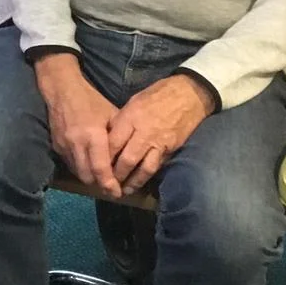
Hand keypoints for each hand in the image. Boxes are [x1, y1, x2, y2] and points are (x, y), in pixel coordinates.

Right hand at [34, 52, 121, 197]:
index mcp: (93, 135)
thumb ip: (118, 137)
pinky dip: (80, 168)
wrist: (62, 90)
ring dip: (90, 178)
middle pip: (88, 177)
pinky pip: (70, 165)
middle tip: (111, 187)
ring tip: (101, 177)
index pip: (101, 169)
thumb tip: (128, 156)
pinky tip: (88, 164)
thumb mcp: (111, 115)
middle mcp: (77, 144)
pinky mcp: (56, 146)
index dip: (109, 184)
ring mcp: (64, 146)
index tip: (118, 193)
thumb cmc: (91, 100)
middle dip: (100, 185)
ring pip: (78, 173)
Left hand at [107, 74, 214, 192]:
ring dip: (132, 182)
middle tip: (107, 184)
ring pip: (143, 168)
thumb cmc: (158, 94)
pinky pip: (157, 166)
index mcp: (131, 118)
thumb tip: (109, 136)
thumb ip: (122, 120)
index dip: (103, 158)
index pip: (113, 143)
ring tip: (123, 190)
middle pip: (126, 160)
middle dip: (116, 175)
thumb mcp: (134, 101)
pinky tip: (140, 182)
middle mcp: (143, 133)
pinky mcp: (171, 150)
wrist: (189, 95)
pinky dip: (147, 176)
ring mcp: (159, 143)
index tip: (96, 167)